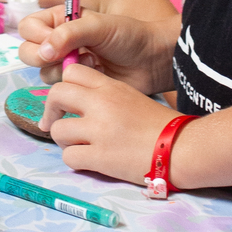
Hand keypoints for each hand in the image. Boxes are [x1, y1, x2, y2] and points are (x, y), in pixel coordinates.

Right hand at [18, 5, 178, 94]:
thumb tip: (45, 50)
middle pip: (28, 51)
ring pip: (43, 72)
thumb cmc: (128, 35)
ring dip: (63, 69)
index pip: (29, 27)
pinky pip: (60, 89)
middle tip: (62, 57)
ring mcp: (67, 64)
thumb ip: (69, 34)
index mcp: (60, 20)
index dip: (36, 35)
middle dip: (42, 56)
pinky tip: (94, 74)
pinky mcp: (77, 85)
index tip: (51, 41)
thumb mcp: (98, 26)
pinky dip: (74, 83)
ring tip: (90, 61)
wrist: (152, 61)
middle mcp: (59, 41)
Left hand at [40, 64, 171, 185]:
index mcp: (109, 86)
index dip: (66, 85)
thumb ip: (104, 95)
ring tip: (78, 144)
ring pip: (58, 130)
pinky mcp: (100, 157)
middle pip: (56, 95)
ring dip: (64, 140)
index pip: (70, 72)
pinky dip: (75, 160)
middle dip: (52, 110)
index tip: (68, 100)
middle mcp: (100, 103)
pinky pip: (68, 157)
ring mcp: (98, 130)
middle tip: (58, 121)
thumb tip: (77, 102)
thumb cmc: (159, 124)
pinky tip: (88, 160)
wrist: (180, 148)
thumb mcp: (130, 96)